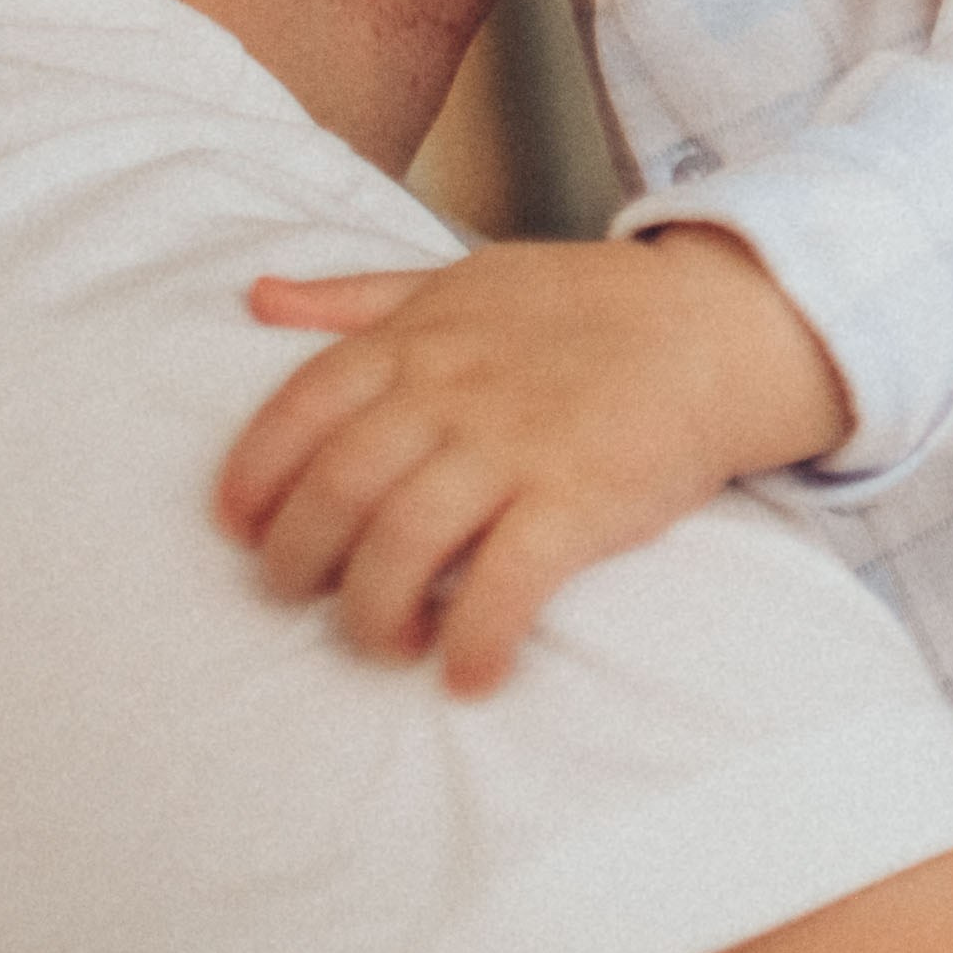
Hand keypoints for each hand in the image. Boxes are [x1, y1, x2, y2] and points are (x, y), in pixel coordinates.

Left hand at [219, 232, 849, 693]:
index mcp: (415, 341)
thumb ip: (356, 296)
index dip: (253, 477)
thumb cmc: (582, 306)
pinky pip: (505, 583)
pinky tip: (467, 674)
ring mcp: (514, 447)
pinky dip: (475, 638)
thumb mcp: (458, 278)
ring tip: (384, 641)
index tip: (238, 529)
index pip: (298, 410)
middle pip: (337, 489)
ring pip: (403, 542)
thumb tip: (258, 298)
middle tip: (301, 599)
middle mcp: (451, 392)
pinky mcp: (579, 500)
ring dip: (373, 612)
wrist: (714, 326)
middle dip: (298, 561)